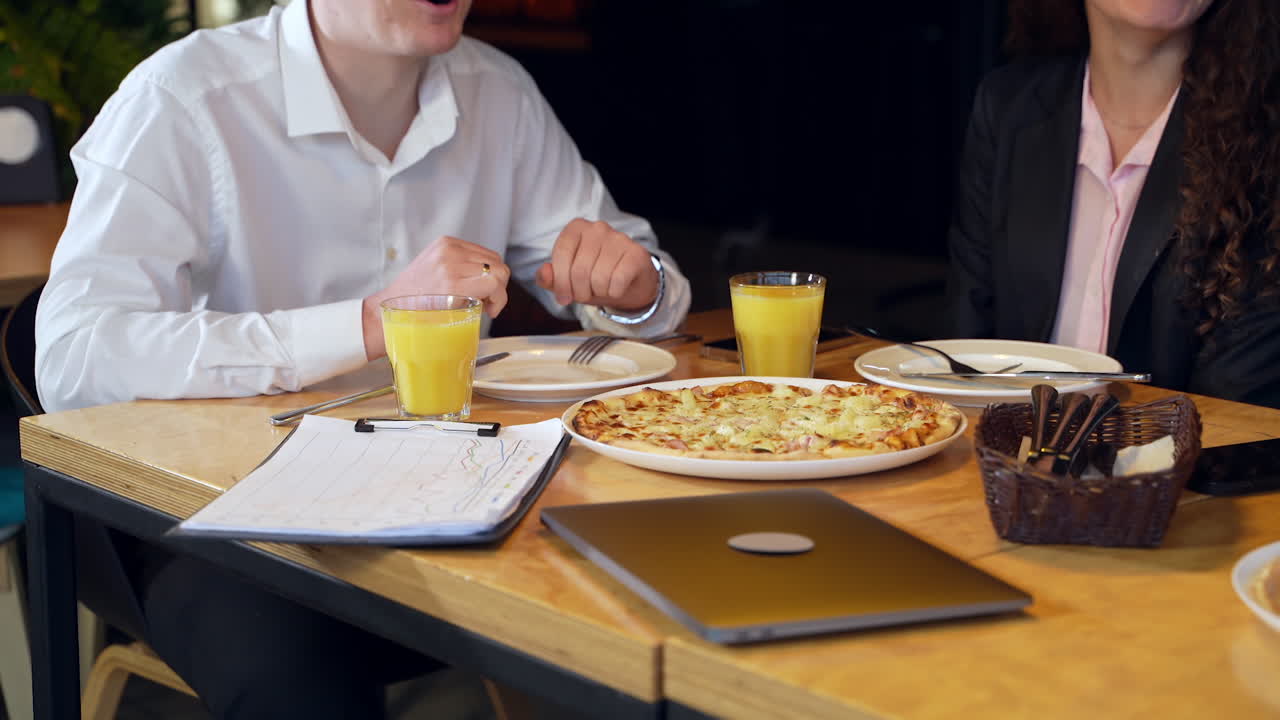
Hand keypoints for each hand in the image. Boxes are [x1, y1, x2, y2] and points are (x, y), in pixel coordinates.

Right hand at [362, 236, 509, 359]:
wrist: (388, 313)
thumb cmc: (413, 299)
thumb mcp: (434, 269)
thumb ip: (459, 266)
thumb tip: (490, 276)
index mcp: (446, 244)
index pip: (488, 255)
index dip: (493, 276)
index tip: (485, 294)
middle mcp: (450, 250)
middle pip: (497, 263)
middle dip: (498, 285)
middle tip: (486, 303)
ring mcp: (451, 266)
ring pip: (500, 273)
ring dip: (499, 294)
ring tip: (484, 307)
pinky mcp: (454, 285)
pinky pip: (494, 285)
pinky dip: (498, 300)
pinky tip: (487, 310)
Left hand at [536, 218, 658, 311]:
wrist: (630, 283)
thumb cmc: (595, 278)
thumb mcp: (568, 280)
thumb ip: (550, 278)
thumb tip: (544, 273)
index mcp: (576, 228)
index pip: (561, 255)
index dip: (560, 282)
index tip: (564, 296)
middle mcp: (597, 228)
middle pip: (579, 270)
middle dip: (580, 291)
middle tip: (586, 294)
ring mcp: (619, 238)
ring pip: (598, 277)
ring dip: (598, 292)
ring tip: (602, 288)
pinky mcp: (636, 253)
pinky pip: (617, 281)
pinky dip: (614, 292)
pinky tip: (617, 287)